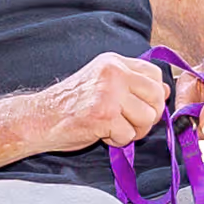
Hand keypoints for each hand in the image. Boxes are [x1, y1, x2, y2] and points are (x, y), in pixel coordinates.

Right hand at [38, 52, 167, 150]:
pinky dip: (117, 141)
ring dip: (133, 131)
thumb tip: (164, 91)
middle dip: (148, 117)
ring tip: (114, 129)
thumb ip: (131, 84)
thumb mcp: (102, 84)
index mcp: (113, 62)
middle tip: (129, 124)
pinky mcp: (103, 115)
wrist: (39, 118)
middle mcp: (113, 73)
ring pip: (147, 118)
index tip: (139, 106)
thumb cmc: (71, 105)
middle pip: (156, 97)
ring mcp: (109, 93)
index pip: (154, 74)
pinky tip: (101, 134)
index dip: (153, 95)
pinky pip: (128, 135)